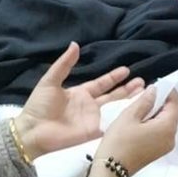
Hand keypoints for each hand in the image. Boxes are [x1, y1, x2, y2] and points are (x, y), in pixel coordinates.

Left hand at [14, 42, 144, 157]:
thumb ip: (64, 64)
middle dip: (128, 89)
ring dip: (130, 103)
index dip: (114, 77)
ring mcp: (93, 119)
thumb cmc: (39, 106)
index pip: (102, 83)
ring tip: (145, 95)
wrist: (33, 131)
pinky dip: (123, 120)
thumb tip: (75, 44)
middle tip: (143, 82)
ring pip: (116, 109)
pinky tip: (136, 115)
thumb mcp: (50, 81)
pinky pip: (111, 124)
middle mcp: (90, 106)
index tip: (127, 70)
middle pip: (113, 95)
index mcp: (81, 93)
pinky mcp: (94, 132)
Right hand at [90, 88, 177, 176]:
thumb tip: (155, 89)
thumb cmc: (119, 141)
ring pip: (167, 123)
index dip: (169, 91)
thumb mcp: (129, 116)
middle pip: (173, 113)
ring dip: (158, 112)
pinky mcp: (158, 152)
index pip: (176, 104)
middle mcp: (172, 138)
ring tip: (144, 104)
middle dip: (163, 101)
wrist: (110, 170)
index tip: (159, 82)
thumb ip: (145, 101)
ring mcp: (166, 147)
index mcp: (167, 127)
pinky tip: (143, 118)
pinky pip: (162, 132)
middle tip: (149, 92)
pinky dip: (155, 122)